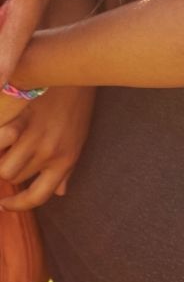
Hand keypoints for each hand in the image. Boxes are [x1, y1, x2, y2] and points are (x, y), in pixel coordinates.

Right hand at [0, 86, 94, 209]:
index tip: (4, 204)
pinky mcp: (22, 120)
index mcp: (65, 161)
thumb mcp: (78, 141)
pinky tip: (1, 134)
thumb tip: (61, 192)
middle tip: (8, 156)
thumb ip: (67, 169)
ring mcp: (36, 137)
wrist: (78, 75)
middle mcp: (51, 153)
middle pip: (15, 179)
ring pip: (3, 168)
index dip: (18, 206)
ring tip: (4, 145)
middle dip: (8, 171)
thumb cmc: (76, 108)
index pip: (38, 197)